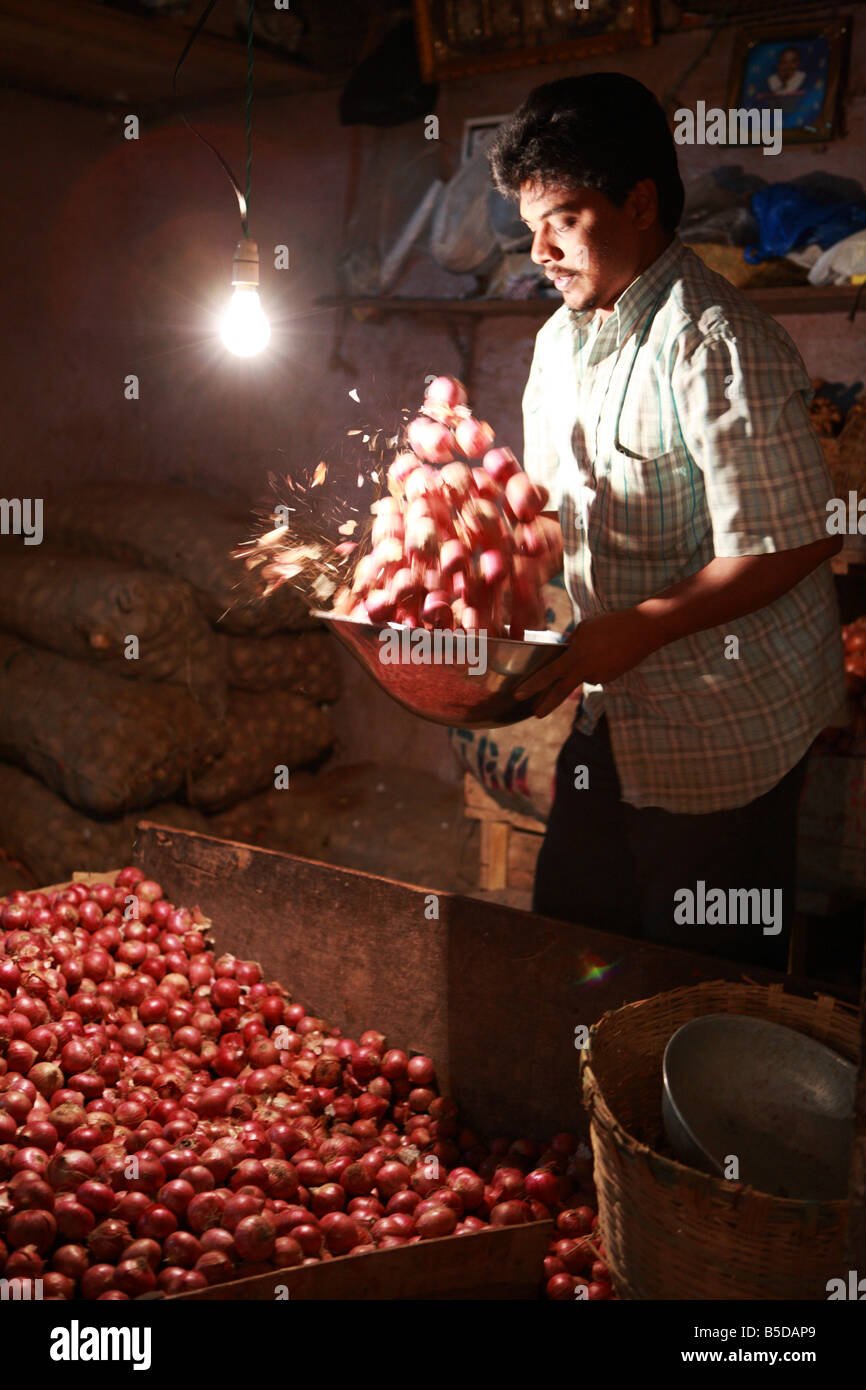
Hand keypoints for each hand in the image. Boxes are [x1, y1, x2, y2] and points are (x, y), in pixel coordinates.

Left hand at [516, 608, 658, 717]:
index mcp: (575, 657)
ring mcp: (599, 677)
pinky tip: (611, 651)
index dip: (531, 686)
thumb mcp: (584, 629)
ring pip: (583, 674)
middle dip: (547, 703)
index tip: (518, 695)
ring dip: (585, 664)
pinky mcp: (610, 678)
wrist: (644, 629)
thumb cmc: (611, 624)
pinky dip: (598, 663)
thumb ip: (571, 645)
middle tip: (535, 714)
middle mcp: (586, 671)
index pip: (548, 675)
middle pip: (561, 691)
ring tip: (603, 645)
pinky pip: (596, 672)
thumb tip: (565, 655)